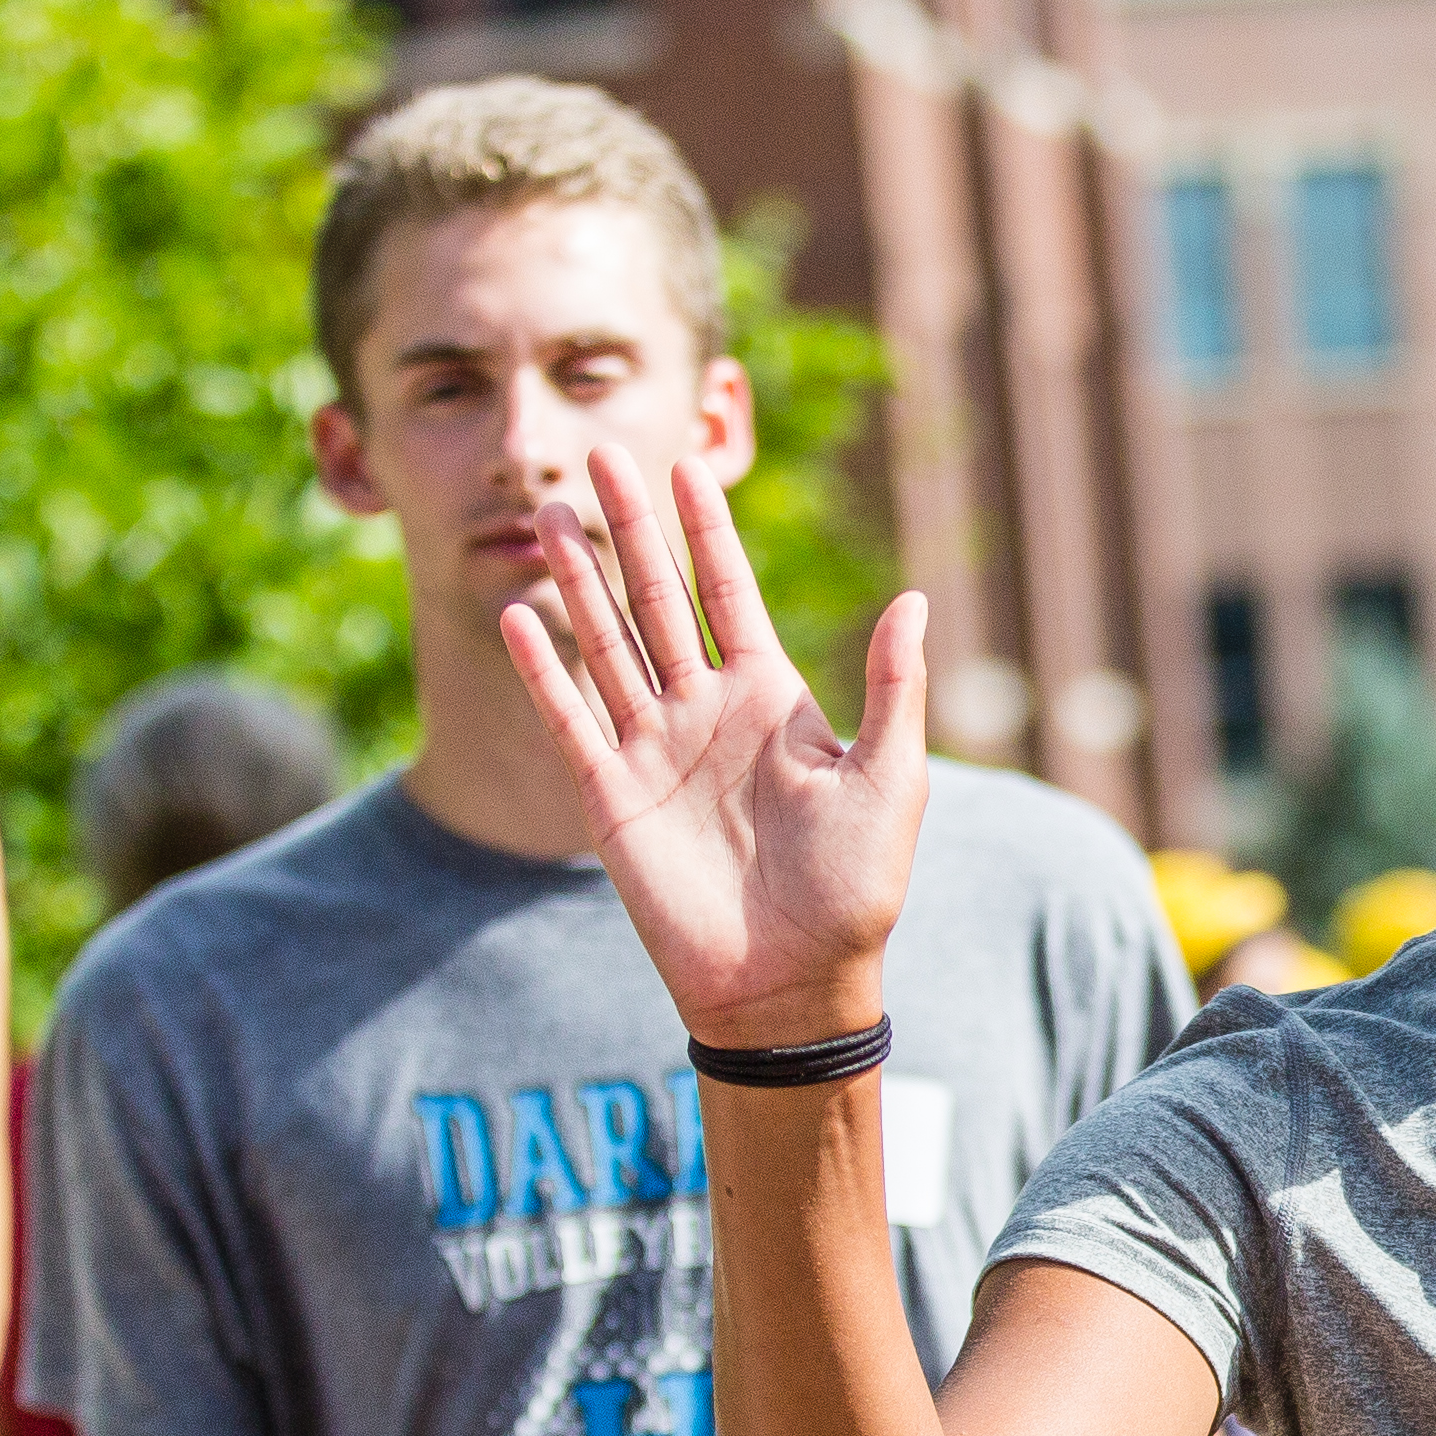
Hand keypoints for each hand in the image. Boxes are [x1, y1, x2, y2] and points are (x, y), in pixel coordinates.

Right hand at [499, 451, 929, 1042]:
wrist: (795, 982)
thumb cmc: (854, 889)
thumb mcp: (890, 779)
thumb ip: (895, 687)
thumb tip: (916, 597)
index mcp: (770, 697)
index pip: (729, 593)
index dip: (708, 532)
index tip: (689, 467)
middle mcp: (704, 710)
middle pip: (656, 597)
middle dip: (630, 527)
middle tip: (601, 453)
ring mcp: (653, 749)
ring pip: (606, 643)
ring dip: (577, 579)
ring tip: (548, 515)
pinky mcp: (611, 796)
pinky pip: (569, 718)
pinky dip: (543, 669)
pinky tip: (519, 615)